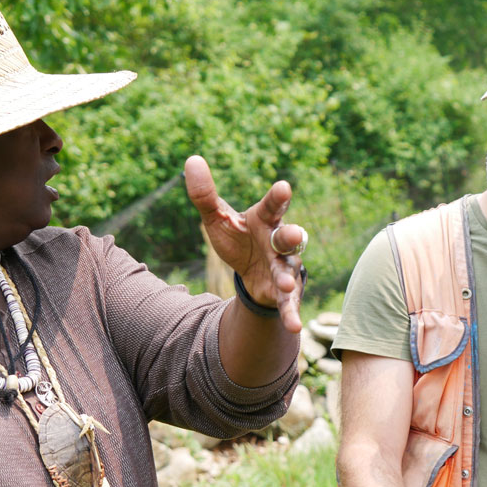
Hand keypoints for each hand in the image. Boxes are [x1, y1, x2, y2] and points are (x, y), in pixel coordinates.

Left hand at [184, 155, 305, 332]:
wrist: (248, 271)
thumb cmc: (237, 238)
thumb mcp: (216, 219)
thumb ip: (204, 195)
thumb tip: (191, 160)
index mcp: (264, 219)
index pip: (272, 206)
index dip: (278, 197)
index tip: (283, 187)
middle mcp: (278, 242)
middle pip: (288, 237)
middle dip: (292, 236)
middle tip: (296, 234)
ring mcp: (284, 267)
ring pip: (290, 270)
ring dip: (288, 278)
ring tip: (286, 285)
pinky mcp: (283, 292)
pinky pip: (289, 303)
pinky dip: (292, 313)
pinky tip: (295, 326)